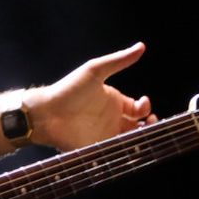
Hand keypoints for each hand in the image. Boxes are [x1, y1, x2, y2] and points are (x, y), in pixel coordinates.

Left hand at [22, 42, 154, 151]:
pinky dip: (128, 151)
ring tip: (143, 134)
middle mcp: (112, 118)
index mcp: (113, 100)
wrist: (47, 113)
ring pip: (131, 140)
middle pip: (138, 125)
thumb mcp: (95, 71)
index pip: (138, 107)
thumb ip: (119, 61)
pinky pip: (118, 152)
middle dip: (149, 125)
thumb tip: (141, 46)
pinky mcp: (99, 148)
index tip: (144, 104)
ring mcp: (105, 133)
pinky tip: (131, 146)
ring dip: (141, 139)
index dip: (146, 107)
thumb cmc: (69, 89)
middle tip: (151, 123)